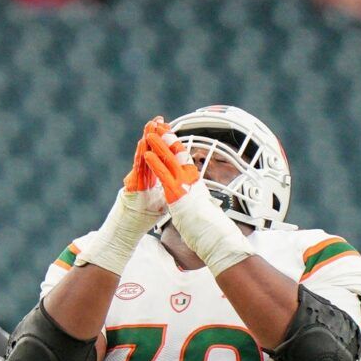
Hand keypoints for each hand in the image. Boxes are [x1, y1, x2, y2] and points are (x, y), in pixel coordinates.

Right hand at [73, 119, 170, 275]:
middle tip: (159, 119)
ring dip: (147, 139)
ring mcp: (135, 179)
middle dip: (154, 134)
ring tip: (150, 125)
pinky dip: (141, 155)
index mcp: (151, 176)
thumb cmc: (143, 216)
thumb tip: (179, 183)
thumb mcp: (162, 199)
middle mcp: (142, 175)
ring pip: (142, 155)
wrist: (127, 229)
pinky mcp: (131, 185)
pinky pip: (137, 168)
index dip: (164, 142)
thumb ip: (167, 188)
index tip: (169, 127)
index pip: (158, 155)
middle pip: (149, 151)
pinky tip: (144, 144)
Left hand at [142, 127, 252, 274]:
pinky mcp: (177, 194)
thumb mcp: (200, 205)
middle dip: (166, 137)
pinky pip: (163, 175)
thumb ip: (195, 196)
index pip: (184, 157)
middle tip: (157, 125)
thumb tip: (197, 197)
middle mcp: (191, 179)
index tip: (168, 132)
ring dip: (158, 145)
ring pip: (169, 160)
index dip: (175, 143)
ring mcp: (184, 185)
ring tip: (148, 134)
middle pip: (177, 152)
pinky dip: (155, 163)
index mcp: (195, 180)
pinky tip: (146, 155)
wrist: (214, 235)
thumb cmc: (208, 225)